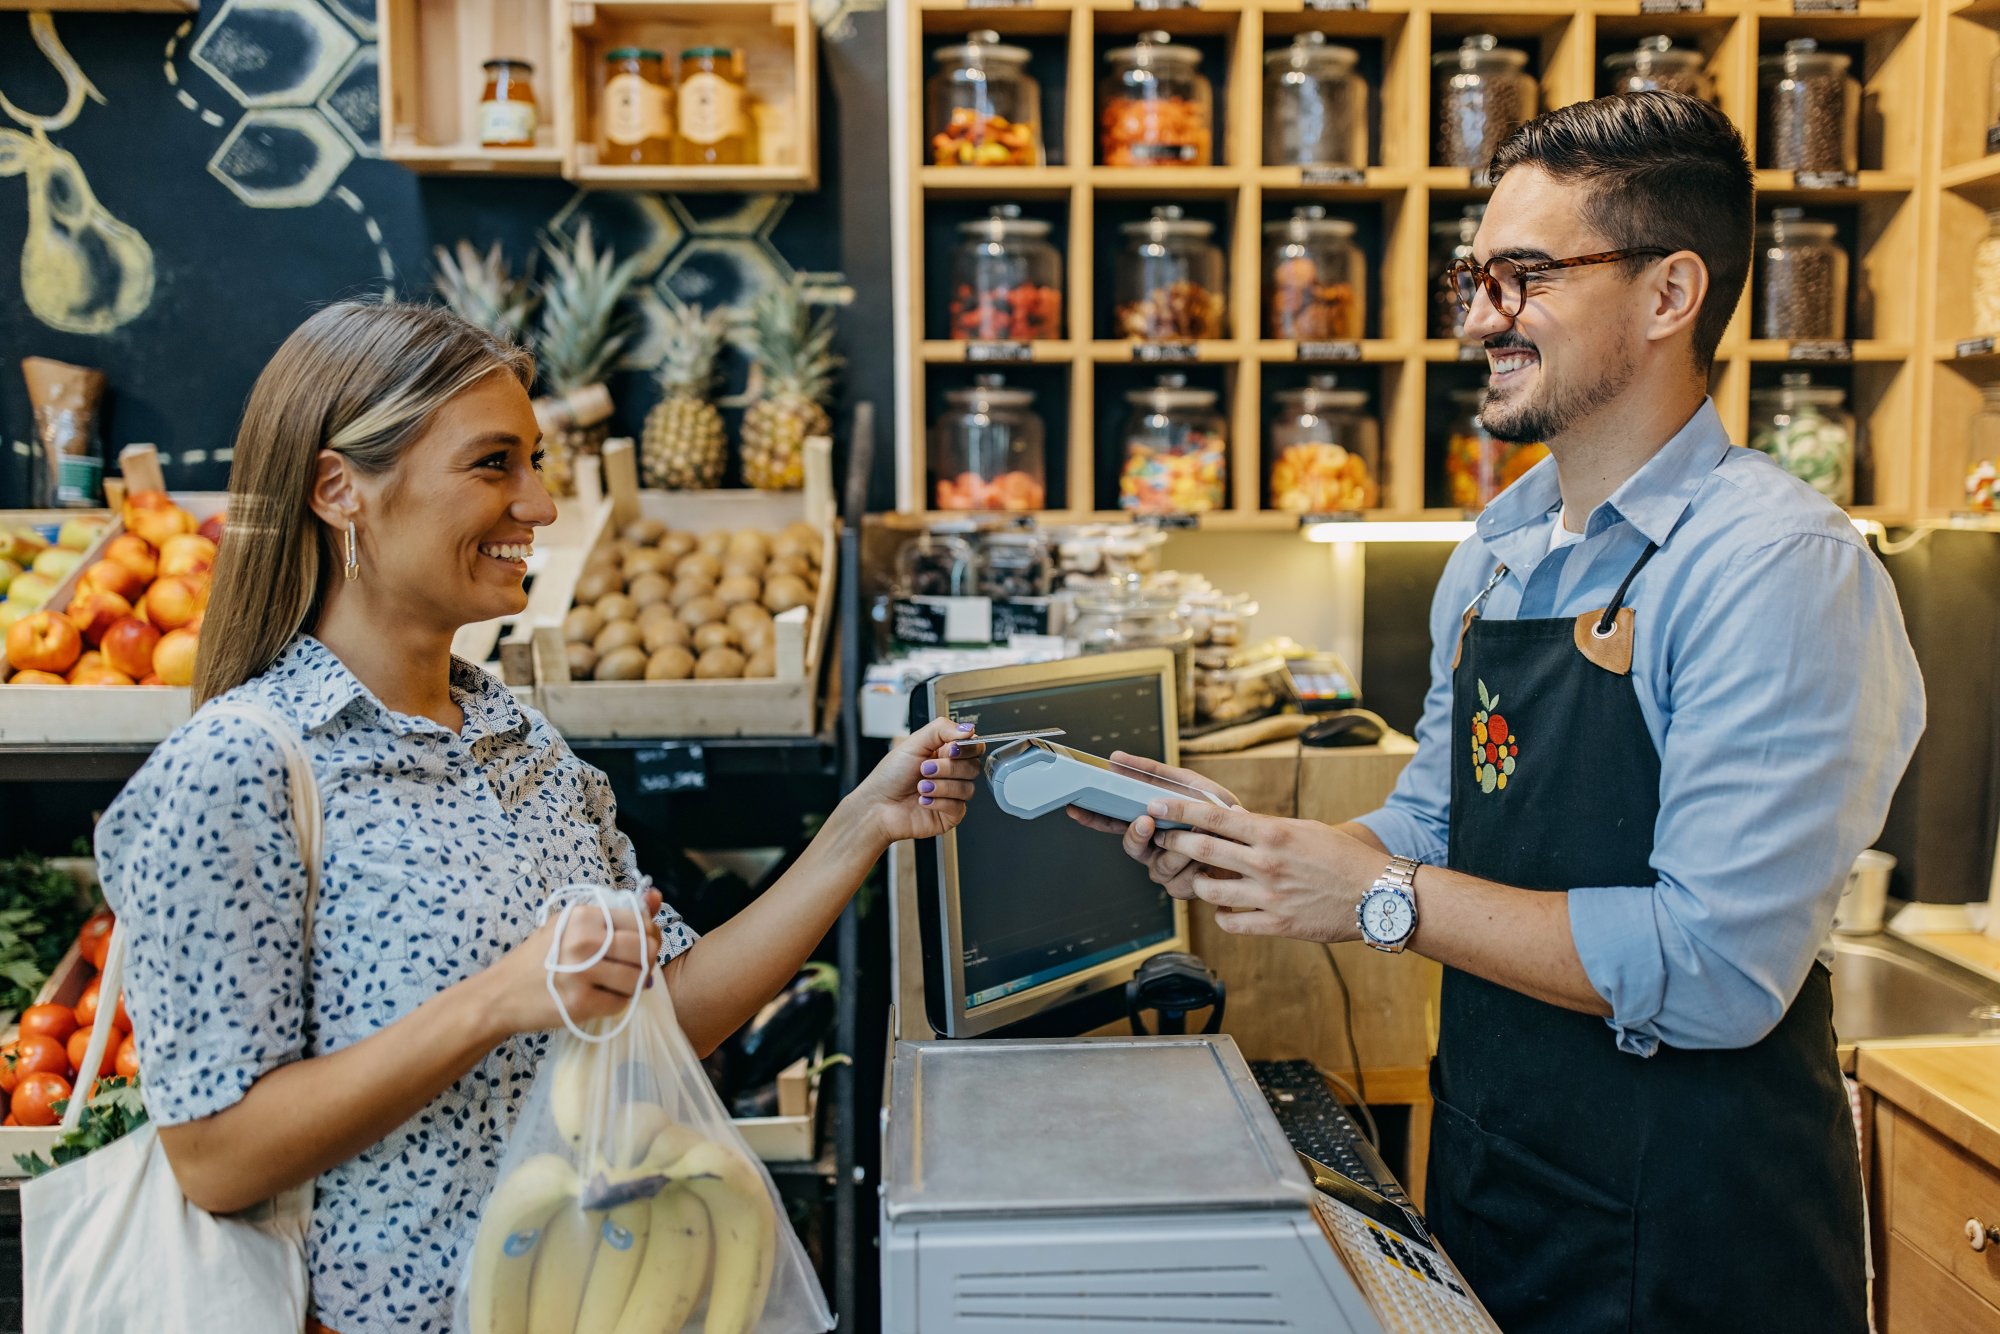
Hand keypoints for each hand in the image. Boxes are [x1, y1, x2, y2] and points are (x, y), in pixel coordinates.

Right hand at [487, 888, 665, 1036]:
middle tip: (631, 968)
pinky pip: (621, 1003)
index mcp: (585, 915)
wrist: (500, 993)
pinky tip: (600, 997)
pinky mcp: (580, 1003)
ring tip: (613, 983)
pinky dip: (617, 1003)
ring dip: (632, 985)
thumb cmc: (540, 957)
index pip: (641, 923)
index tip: (638, 947)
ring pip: (637, 979)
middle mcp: (584, 940)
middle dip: (645, 962)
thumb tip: (657, 897)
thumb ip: (617, 913)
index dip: (648, 937)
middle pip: (645, 950)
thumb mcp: (572, 925)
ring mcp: (582, 973)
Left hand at [844, 716, 985, 847]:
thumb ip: (942, 729)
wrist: (877, 805)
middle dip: (948, 768)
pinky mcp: (950, 815)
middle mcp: (951, 774)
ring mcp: (952, 795)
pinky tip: (923, 800)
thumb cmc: (889, 776)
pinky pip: (959, 807)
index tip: (950, 749)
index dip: (966, 748)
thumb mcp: (913, 743)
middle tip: (925, 768)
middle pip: (973, 767)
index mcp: (945, 753)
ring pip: (967, 788)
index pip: (974, 747)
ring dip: (941, 786)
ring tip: (921, 786)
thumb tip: (969, 729)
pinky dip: (939, 802)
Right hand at [1065, 753, 1240, 900]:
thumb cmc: (1218, 811)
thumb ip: (1151, 772)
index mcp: (1147, 824)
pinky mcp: (1184, 889)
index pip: (1111, 821)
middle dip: (1138, 835)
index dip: (1092, 816)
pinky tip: (1209, 859)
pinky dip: (1198, 867)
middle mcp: (1152, 850)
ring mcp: (1166, 871)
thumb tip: (1116, 757)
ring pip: (1159, 866)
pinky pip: (1181, 883)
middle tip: (1147, 821)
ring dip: (1182, 849)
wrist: (1252, 840)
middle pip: (1131, 847)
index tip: (1075, 806)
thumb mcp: (1186, 783)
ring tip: (1202, 834)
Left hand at [1141, 797, 1388, 942]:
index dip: (1179, 811)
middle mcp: (1267, 862)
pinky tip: (1224, 909)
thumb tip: (1232, 823)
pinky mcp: (1277, 924)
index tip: (1156, 807)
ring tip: (1196, 879)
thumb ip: (1267, 828)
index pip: (1214, 817)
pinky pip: (1231, 923)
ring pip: (1209, 891)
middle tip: (1162, 841)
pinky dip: (1221, 916)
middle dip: (1175, 845)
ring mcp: (1270, 895)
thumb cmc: (1344, 858)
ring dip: (1196, 884)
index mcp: (1273, 833)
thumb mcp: (1305, 830)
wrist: (1378, 895)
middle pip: (1203, 851)